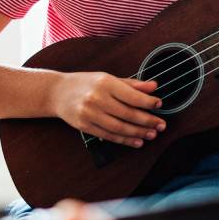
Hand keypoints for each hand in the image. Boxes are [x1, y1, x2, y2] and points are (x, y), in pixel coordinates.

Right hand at [50, 72, 164, 147]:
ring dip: (138, 133)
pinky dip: (124, 140)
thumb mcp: (108, 78)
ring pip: (119, 127)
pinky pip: (108, 135)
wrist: (57, 92)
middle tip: (161, 125)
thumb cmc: (86, 83)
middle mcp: (97, 98)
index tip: (159, 104)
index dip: (147, 102)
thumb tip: (154, 87)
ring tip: (152, 134)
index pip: (131, 95)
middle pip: (127, 113)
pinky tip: (137, 141)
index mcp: (105, 83)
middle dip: (147, 121)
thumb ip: (132, 84)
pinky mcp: (85, 126)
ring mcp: (89, 114)